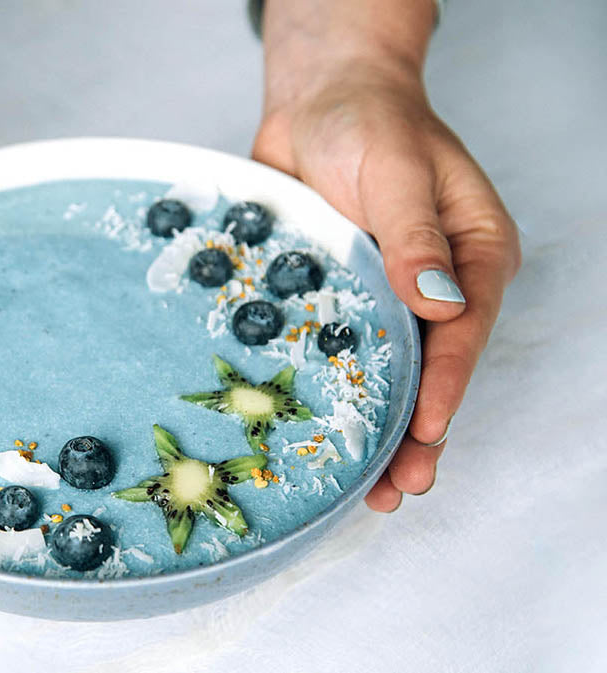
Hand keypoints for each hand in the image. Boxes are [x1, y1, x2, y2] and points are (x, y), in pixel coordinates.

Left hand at [253, 63, 519, 510]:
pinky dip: (329, 394)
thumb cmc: (368, 122)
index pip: (464, 330)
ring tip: (366, 489)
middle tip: (398, 488)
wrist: (317, 103)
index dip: (446, 385)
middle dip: (418, 431)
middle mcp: (434, 285)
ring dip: (377, 427)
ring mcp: (384, 295)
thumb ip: (413, 234)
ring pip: (387, 373)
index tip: (427, 433)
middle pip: (432, 368)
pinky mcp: (339, 298)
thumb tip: (437, 302)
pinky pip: (336, 352)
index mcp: (472, 256)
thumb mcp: (397, 168)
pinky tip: (314, 433)